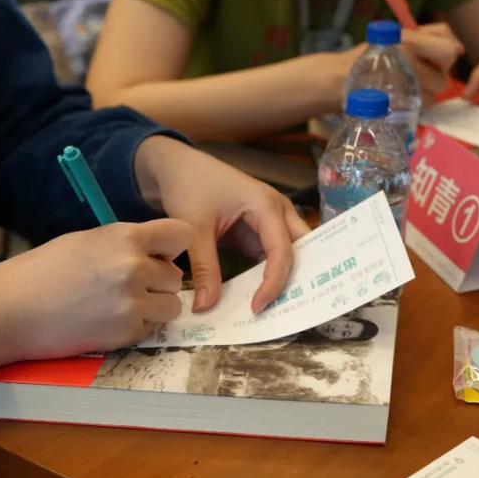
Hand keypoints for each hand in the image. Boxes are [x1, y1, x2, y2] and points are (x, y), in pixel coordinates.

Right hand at [0, 219, 191, 372]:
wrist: (10, 309)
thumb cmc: (42, 271)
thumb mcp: (88, 241)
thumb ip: (126, 244)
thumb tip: (157, 254)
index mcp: (125, 237)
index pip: (180, 234)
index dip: (172, 247)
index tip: (161, 256)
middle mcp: (134, 267)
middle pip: (175, 276)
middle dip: (157, 283)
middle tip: (127, 288)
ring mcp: (133, 302)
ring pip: (171, 306)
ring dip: (153, 308)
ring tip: (120, 306)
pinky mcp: (127, 332)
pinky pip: (151, 329)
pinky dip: (136, 328)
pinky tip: (107, 322)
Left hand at [133, 136, 309, 313]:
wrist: (176, 167)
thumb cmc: (189, 186)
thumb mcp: (194, 228)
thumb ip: (204, 267)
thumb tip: (206, 307)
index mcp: (267, 205)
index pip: (282, 250)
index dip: (274, 282)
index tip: (258, 308)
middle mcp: (277, 211)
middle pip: (302, 248)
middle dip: (301, 278)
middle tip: (293, 310)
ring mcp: (271, 221)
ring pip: (292, 253)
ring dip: (287, 278)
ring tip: (281, 309)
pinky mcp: (259, 231)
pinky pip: (272, 256)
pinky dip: (269, 276)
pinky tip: (262, 297)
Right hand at [330, 23, 463, 107]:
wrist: (338, 79)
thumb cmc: (371, 58)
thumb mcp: (399, 36)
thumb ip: (432, 37)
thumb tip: (459, 50)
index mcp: (410, 40)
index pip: (450, 51)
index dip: (445, 58)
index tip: (432, 60)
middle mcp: (408, 61)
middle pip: (443, 79)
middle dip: (433, 80)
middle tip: (412, 76)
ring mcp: (402, 85)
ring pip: (434, 97)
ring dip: (423, 94)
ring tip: (402, 89)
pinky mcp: (397, 105)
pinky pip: (421, 109)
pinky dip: (414, 106)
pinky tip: (399, 99)